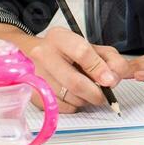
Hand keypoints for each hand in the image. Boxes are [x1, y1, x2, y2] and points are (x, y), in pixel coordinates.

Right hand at [0, 26, 132, 113]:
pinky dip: (72, 106)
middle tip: (104, 95)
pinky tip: (72, 96)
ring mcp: (34, 75)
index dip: (100, 69)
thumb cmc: (65, 52)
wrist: (28, 55)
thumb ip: (110, 59)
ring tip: (87, 93)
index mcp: (59, 38)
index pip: (83, 53)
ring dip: (85, 100)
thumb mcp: (90, 47)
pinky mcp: (31, 93)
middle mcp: (42, 54)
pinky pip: (60, 107)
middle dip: (96, 93)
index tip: (110, 81)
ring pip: (69, 97)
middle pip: (74, 82)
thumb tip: (115, 78)